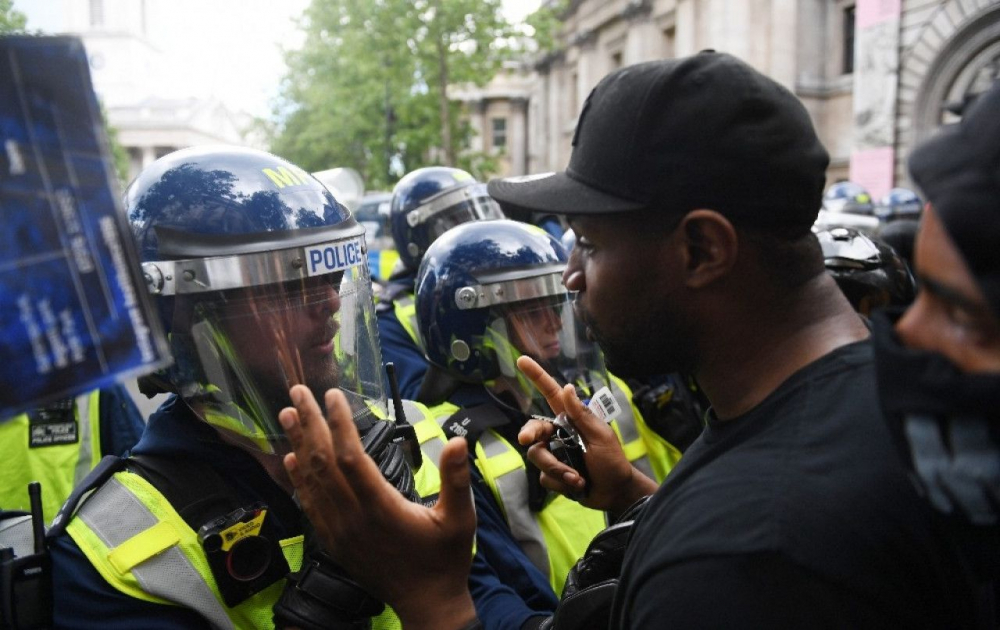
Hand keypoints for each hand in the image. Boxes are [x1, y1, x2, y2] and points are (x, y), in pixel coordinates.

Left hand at [279, 385, 476, 629]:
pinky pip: (309, 504)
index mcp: (382, 508)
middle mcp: (353, 518)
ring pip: (311, 481)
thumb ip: (456, 478)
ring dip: (297, 445)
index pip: (350, 457)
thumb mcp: (460, 518)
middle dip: (309, 423)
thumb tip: (458, 439)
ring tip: (286, 414)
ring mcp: (339, 531)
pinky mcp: (333, 542)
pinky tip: (291, 460)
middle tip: (297, 391)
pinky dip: (298, 479)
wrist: (426, 604)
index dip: (339, 423)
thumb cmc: (445, 559)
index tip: (332, 394)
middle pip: (322, 463)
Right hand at [516, 356, 657, 513]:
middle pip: (533, 430)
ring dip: (558, 469)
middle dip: (529, 435)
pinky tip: (578, 486)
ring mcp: (554, 454)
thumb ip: (581, 415)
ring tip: (578, 479)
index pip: (550, 394)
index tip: (522, 360)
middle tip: (526, 441)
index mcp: (570, 419)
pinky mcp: (552, 474)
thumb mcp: (600, 435)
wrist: (615, 493)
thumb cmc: (612, 461)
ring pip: (537, 456)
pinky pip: (544, 477)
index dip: (537, 377)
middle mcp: (558, 434)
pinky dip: (561, 483)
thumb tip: (567, 387)